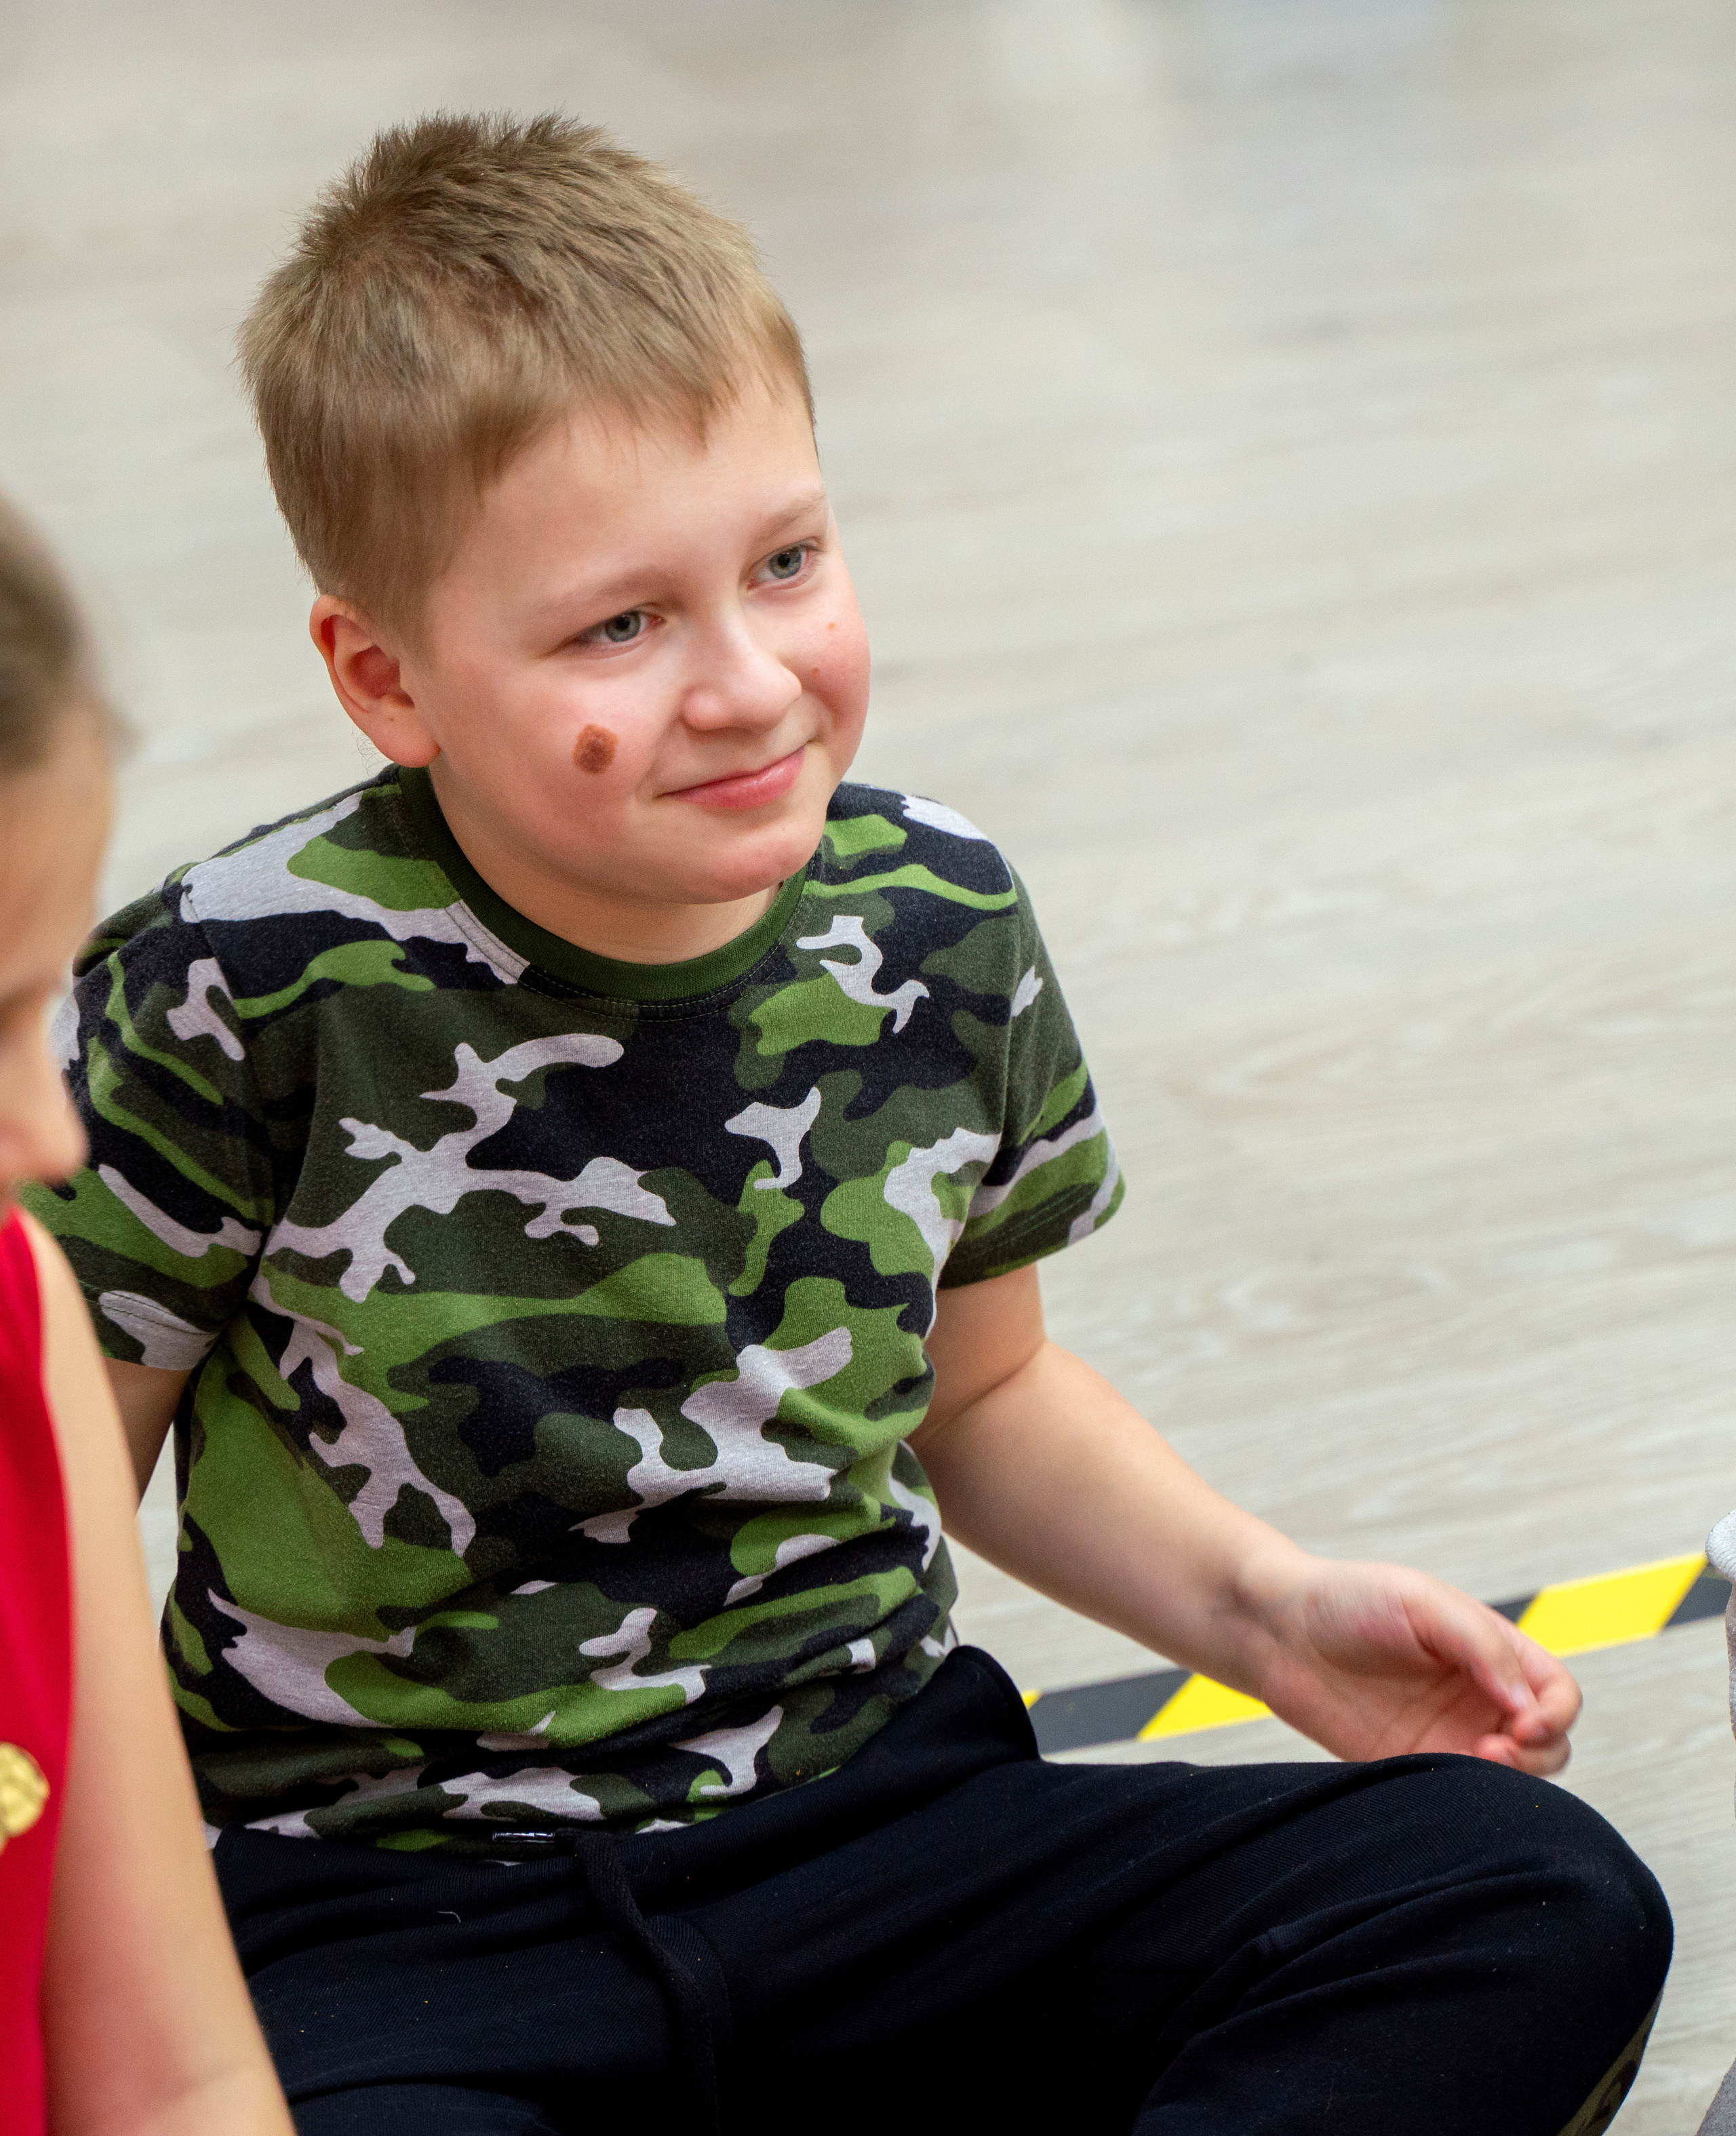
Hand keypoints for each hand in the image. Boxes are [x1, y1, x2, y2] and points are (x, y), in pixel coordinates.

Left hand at [1240, 1554, 1580, 1774]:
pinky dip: (1469, 1800)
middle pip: (1549, 1743)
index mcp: (1491, 1652)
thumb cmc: (1349, 1599)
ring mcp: (1448, 1735)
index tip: (1523, 1722)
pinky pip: (1459, 1795)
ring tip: (1472, 1762)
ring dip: (1511, 1781)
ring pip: (1513, 1777)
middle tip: (1492, 1749)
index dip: (1555, 1713)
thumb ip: (1480, 1645)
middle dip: (1538, 1754)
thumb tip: (1528, 1704)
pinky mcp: (1412, 1766)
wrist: (1278, 1631)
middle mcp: (1479, 1698)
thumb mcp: (1422, 1602)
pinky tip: (1444, 1784)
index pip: (1558, 1693)